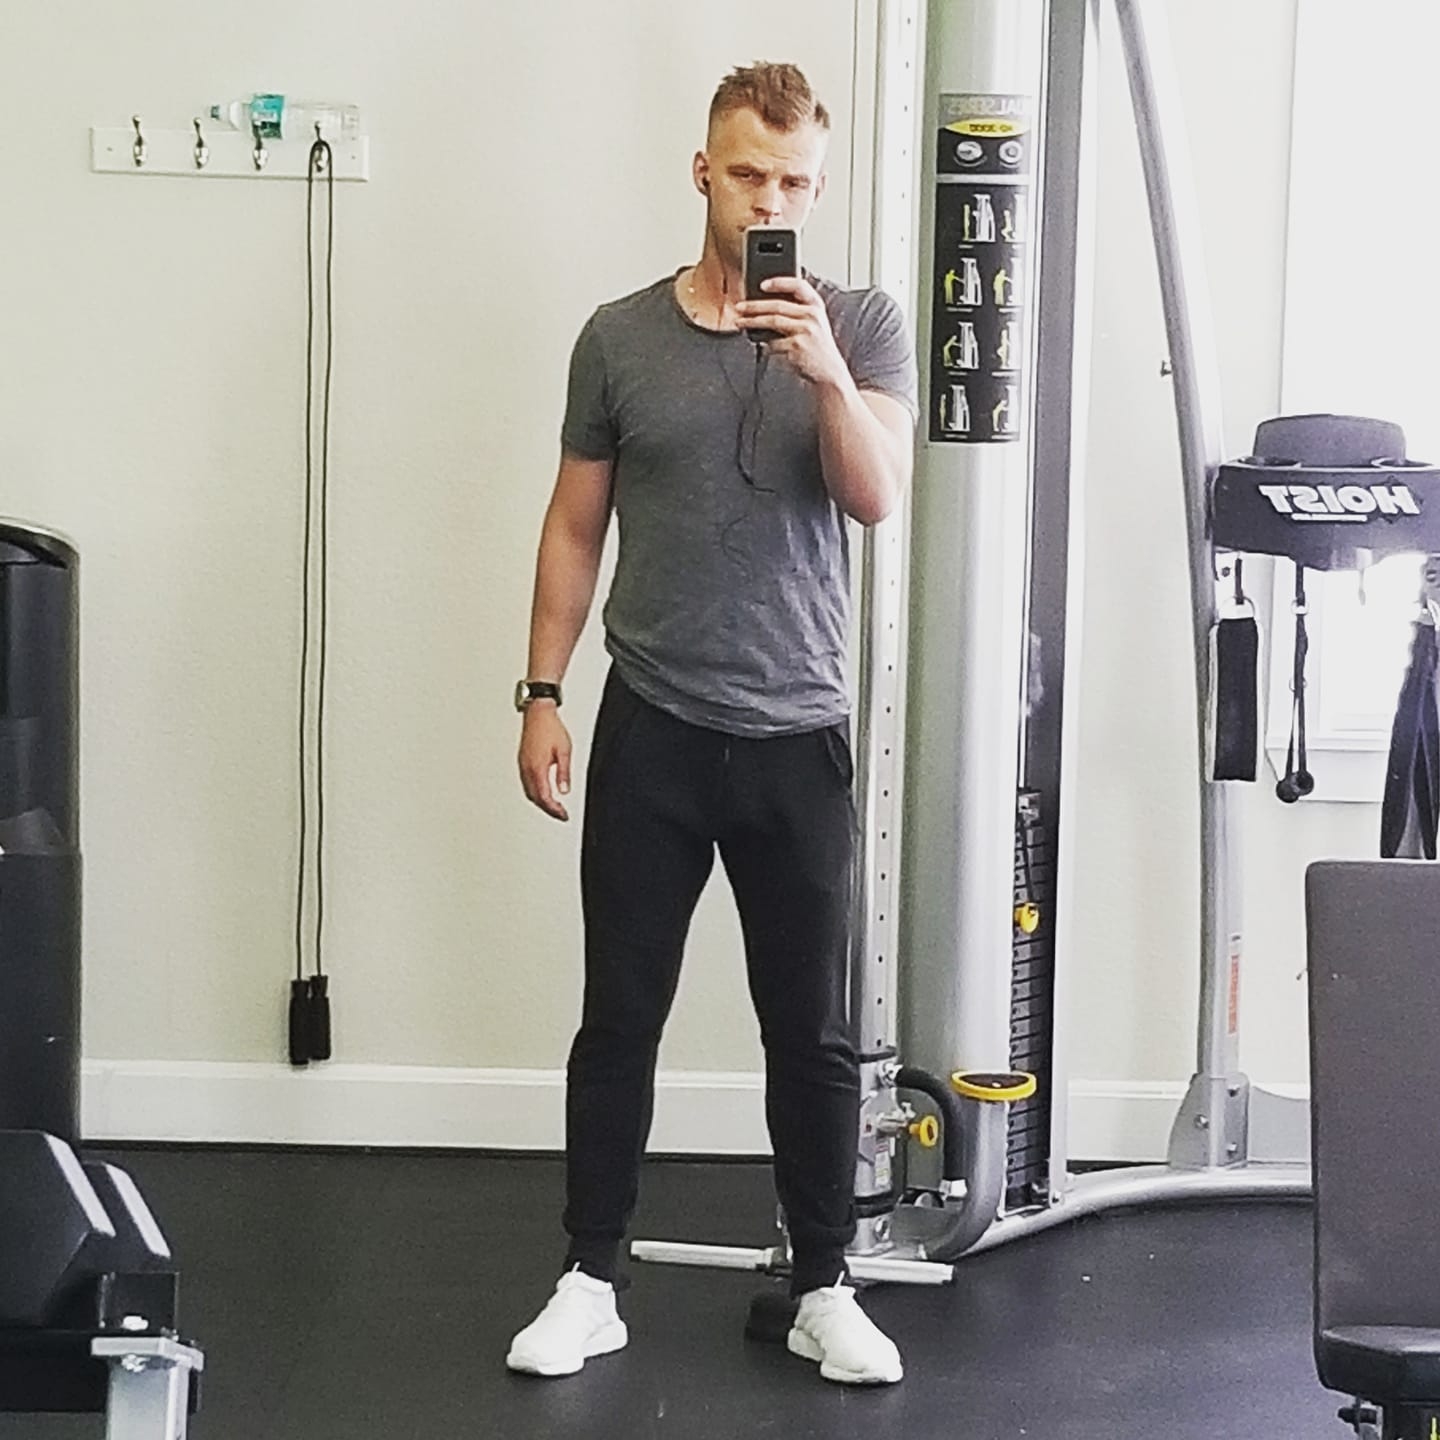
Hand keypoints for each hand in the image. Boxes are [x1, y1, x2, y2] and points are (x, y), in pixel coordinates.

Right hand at [518, 704, 571, 820]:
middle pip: (535, 798)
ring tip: (554, 806)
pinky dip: (535, 792)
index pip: (544, 797)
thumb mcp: (564, 751)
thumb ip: (564, 773)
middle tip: (560, 814)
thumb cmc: (551, 728)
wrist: (538, 714)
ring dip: (541, 802)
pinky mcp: (523, 762)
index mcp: (537, 768)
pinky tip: (543, 792)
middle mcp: (527, 769)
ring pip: (529, 792)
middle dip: (548, 809)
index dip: (554, 809)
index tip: (563, 815)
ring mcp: (523, 765)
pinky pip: (527, 783)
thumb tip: (564, 790)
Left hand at [734, 276, 847, 387]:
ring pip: (772, 321)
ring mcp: (805, 330)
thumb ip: (798, 312)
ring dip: (752, 321)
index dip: (779, 282)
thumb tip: (766, 307)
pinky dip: (765, 344)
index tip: (762, 284)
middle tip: (739, 307)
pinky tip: (760, 345)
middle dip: (754, 306)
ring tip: (739, 322)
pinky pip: (774, 342)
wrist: (829, 372)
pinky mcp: (797, 346)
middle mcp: (812, 316)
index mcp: (816, 306)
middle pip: (778, 305)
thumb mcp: (814, 324)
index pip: (798, 286)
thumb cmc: (817, 348)